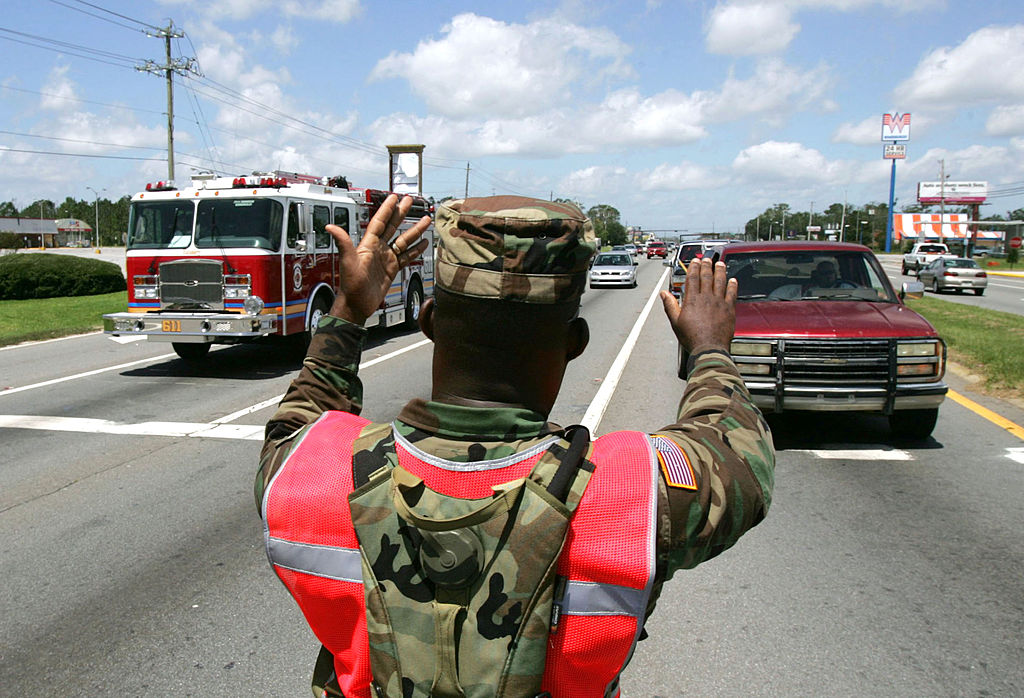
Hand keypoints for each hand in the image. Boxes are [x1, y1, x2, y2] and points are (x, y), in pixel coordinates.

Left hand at [326, 194, 430, 324]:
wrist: (357, 303)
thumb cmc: (351, 285)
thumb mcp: (347, 262)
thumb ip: (342, 243)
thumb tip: (330, 227)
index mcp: (369, 245)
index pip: (380, 222)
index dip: (387, 209)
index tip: (393, 197)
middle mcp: (378, 249)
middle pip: (393, 226)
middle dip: (401, 213)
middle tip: (409, 200)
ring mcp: (386, 258)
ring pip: (404, 240)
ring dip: (414, 230)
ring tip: (425, 219)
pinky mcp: (392, 268)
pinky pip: (406, 256)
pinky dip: (416, 249)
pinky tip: (423, 243)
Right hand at [659, 257, 736, 353]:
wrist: (709, 348)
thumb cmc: (692, 337)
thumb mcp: (675, 322)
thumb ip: (670, 305)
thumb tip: (664, 294)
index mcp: (692, 300)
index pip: (693, 278)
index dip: (694, 268)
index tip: (695, 261)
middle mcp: (706, 298)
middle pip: (707, 277)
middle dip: (707, 266)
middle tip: (707, 259)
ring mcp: (719, 303)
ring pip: (720, 282)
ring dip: (720, 271)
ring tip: (720, 264)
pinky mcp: (729, 309)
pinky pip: (732, 294)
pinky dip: (733, 286)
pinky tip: (733, 280)